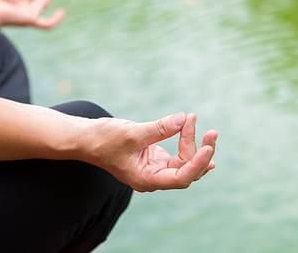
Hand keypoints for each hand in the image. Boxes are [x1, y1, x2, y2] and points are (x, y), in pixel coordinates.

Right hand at [85, 112, 216, 191]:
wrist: (86, 138)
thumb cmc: (104, 139)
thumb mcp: (133, 133)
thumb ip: (160, 128)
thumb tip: (184, 118)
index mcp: (146, 180)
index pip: (181, 178)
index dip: (197, 163)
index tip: (208, 147)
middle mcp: (153, 178)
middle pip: (187, 171)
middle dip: (201, 152)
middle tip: (211, 131)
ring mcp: (154, 168)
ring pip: (184, 163)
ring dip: (196, 146)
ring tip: (205, 129)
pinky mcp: (153, 157)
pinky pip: (177, 155)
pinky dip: (188, 145)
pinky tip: (203, 142)